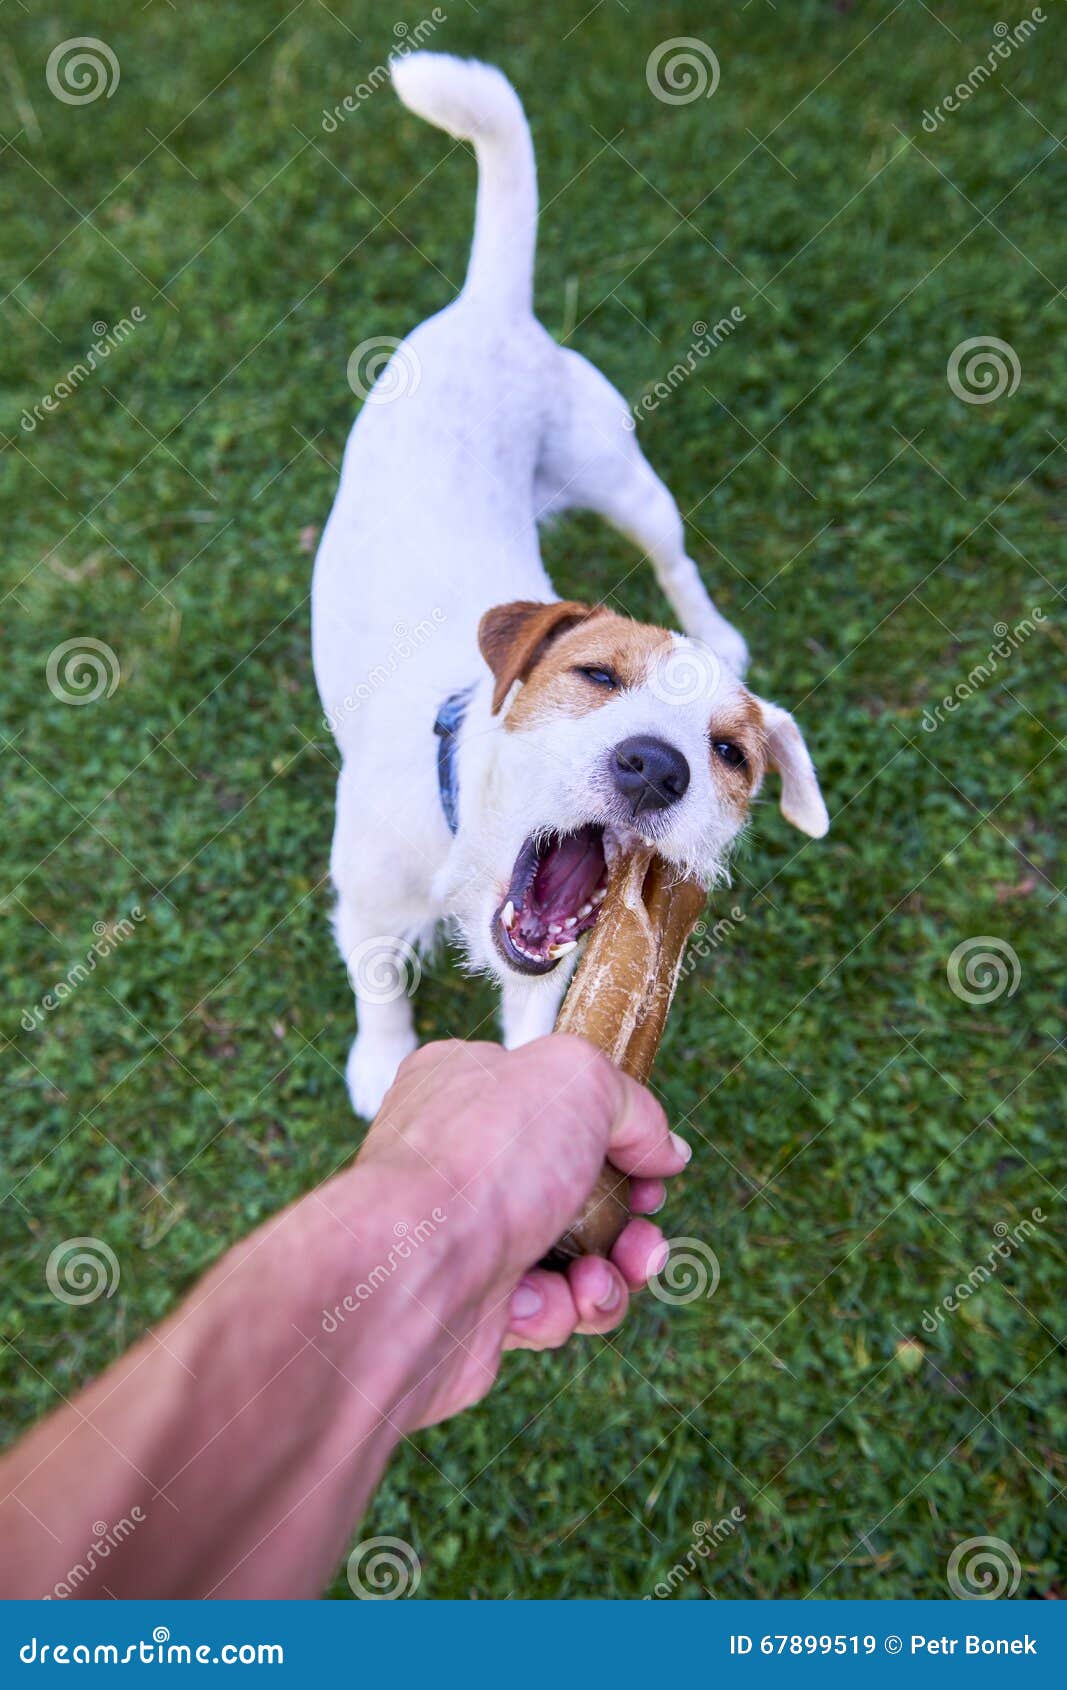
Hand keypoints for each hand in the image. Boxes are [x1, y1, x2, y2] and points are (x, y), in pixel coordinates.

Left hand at [353, 1035, 690, 1426]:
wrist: (413, 1278)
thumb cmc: (479, 1163)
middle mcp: (462, 1157)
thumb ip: (631, 1103)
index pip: (560, 1101)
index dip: (618, 1135)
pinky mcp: (474, 1305)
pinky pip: (549, 1310)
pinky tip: (545, 1305)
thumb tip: (663, 1149)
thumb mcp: (577, 1080)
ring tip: (600, 1282)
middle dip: (628, 1220)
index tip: (654, 1163)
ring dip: (608, 1274)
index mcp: (469, 1084)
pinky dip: (562, 1310)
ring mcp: (466, 1234)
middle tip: (644, 1236)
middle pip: (579, 1187)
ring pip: (573, 1256)